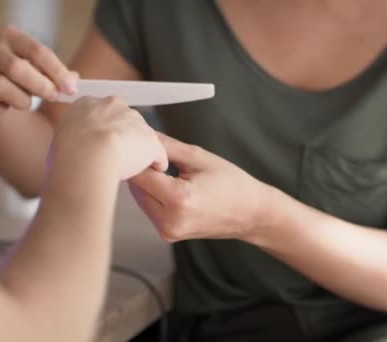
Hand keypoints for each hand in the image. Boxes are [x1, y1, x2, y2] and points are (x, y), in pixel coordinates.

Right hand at [0, 25, 77, 122]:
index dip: (56, 72)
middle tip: (54, 97)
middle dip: (40, 86)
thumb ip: (58, 73)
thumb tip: (74, 80)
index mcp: (11, 37)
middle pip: (16, 67)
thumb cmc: (28, 76)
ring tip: (28, 103)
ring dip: (21, 99)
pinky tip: (4, 111)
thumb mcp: (44, 69)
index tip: (71, 90)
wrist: (0, 91)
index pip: (37, 51)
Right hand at [49, 96, 167, 180]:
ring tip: (129, 171)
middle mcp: (113, 106)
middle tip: (113, 160)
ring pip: (140, 137)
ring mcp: (134, 121)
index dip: (99, 133)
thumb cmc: (67, 153)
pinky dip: (155, 164)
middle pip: (123, 122)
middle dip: (121, 140)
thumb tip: (67, 152)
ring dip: (136, 152)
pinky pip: (157, 154)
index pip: (98, 115)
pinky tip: (150, 173)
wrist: (87, 156)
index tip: (97, 146)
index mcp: (87, 104)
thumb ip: (69, 140)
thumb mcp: (58, 141)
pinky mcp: (151, 139)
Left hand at [129, 133, 270, 241]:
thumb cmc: (232, 185)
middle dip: (138, 167)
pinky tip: (164, 182)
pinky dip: (151, 193)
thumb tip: (142, 134)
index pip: (140, 173)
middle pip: (135, 187)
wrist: (251, 214)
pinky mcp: (167, 234)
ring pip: (139, 198)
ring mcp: (168, 231)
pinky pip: (148, 208)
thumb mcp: (199, 158)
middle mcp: (170, 220)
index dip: (137, 155)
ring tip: (159, 166)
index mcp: (179, 199)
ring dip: (143, 181)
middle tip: (147, 151)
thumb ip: (167, 146)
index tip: (139, 142)